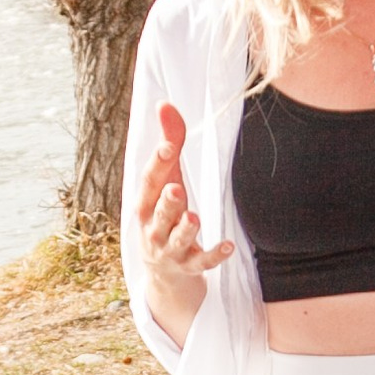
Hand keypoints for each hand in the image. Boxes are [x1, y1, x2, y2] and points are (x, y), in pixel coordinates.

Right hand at [136, 105, 230, 344]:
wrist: (161, 270)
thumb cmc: (164, 212)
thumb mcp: (166, 180)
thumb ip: (169, 143)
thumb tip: (164, 104)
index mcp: (145, 204)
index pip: (149, 182)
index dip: (157, 165)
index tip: (168, 146)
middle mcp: (154, 228)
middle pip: (159, 215)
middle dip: (167, 203)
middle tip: (176, 189)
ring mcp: (171, 250)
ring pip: (177, 240)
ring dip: (186, 230)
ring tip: (194, 218)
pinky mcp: (190, 266)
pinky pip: (202, 262)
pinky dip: (214, 255)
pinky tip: (228, 246)